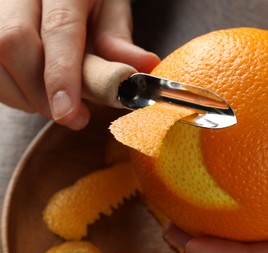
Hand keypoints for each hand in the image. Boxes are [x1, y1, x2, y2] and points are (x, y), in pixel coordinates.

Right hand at [0, 0, 159, 129]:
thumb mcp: (111, 10)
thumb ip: (118, 40)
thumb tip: (142, 67)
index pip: (59, 30)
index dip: (61, 76)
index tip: (69, 114)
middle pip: (13, 44)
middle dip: (40, 93)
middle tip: (70, 116)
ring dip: (24, 94)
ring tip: (55, 101)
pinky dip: (12, 90)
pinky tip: (34, 90)